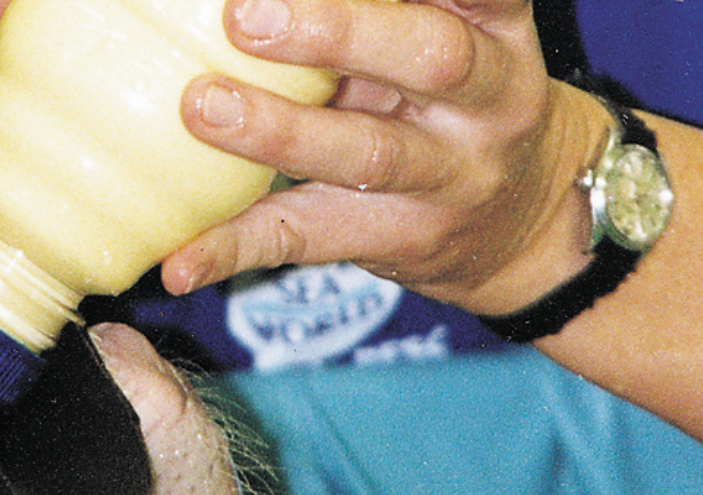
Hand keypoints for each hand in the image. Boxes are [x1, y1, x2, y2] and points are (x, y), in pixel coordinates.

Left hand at [161, 0, 605, 315]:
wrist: (523, 225)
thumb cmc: (454, 102)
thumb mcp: (453, 36)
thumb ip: (386, 8)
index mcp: (497, 32)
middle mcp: (487, 103)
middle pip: (428, 59)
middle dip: (336, 31)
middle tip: (245, 14)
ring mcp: (446, 181)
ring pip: (365, 155)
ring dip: (277, 130)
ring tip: (201, 105)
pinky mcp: (395, 242)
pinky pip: (306, 242)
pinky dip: (234, 251)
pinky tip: (179, 262)